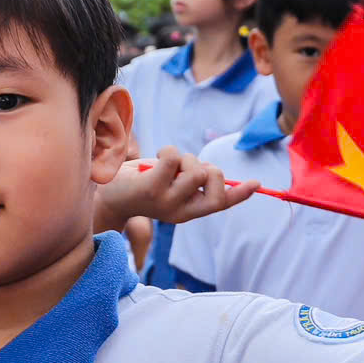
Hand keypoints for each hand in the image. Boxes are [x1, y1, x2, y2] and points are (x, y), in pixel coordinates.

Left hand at [98, 148, 257, 227]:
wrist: (107, 196)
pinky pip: (175, 158)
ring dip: (185, 157)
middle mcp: (180, 211)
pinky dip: (169, 150)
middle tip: (188, 166)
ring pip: (196, 169)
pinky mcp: (152, 188)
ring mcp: (167, 201)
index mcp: (188, 212)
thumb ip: (191, 181)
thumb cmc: (141, 184)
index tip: (256, 183)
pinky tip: (156, 158)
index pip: (221, 204)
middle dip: (207, 166)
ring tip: (167, 163)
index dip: (240, 194)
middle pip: (214, 184)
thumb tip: (211, 172)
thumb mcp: (170, 186)